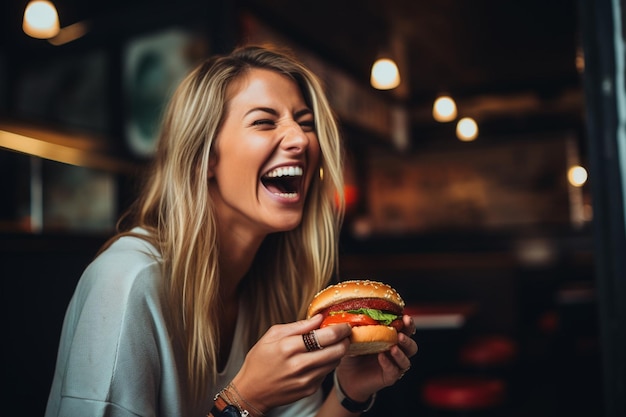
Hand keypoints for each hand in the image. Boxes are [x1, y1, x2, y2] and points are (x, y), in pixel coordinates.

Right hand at [231, 314, 351, 412]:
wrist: (251, 391)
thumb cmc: (259, 360)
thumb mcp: (272, 335)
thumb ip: (298, 325)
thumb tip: (319, 317)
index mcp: (289, 347)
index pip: (326, 336)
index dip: (340, 328)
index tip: (344, 324)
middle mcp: (299, 365)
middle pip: (337, 351)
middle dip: (345, 340)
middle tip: (344, 333)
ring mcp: (305, 380)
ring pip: (335, 362)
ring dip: (338, 351)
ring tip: (331, 344)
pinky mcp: (309, 390)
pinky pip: (327, 373)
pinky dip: (327, 364)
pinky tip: (318, 358)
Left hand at [335, 314, 417, 400]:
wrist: (345, 375)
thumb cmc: (353, 352)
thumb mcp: (356, 337)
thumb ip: (361, 326)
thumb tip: (359, 313)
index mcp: (391, 339)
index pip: (405, 330)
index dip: (408, 324)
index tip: (406, 317)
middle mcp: (396, 352)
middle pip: (411, 346)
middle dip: (408, 339)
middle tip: (400, 334)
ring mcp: (394, 365)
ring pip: (406, 361)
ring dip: (401, 353)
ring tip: (393, 347)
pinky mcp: (389, 377)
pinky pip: (393, 371)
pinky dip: (388, 363)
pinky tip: (381, 357)